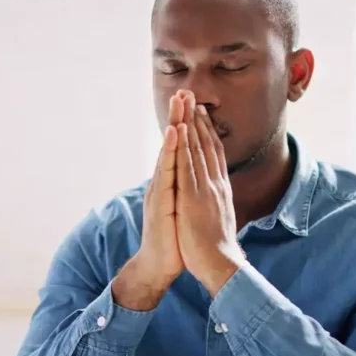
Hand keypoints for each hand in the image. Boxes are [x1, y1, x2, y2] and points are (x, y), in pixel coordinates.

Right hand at [111, 96, 186, 310]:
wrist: (160, 265)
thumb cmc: (175, 240)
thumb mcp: (185, 210)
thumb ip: (187, 192)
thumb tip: (195, 180)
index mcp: (173, 183)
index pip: (180, 149)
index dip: (186, 126)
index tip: (193, 103)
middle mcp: (164, 182)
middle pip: (172, 145)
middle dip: (178, 117)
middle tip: (183, 90)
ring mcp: (161, 190)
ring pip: (168, 152)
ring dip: (173, 125)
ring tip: (178, 103)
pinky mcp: (160, 200)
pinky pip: (167, 171)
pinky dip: (170, 150)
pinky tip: (173, 133)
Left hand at [174, 97, 246, 295]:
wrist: (220, 264)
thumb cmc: (218, 249)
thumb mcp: (219, 220)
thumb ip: (217, 205)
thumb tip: (218, 200)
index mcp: (220, 189)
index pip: (214, 154)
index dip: (207, 132)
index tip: (201, 114)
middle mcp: (215, 183)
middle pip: (206, 144)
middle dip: (198, 119)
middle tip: (192, 96)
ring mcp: (205, 187)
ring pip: (196, 149)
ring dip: (190, 123)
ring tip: (185, 102)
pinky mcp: (193, 195)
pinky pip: (187, 164)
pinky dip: (183, 145)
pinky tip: (179, 128)